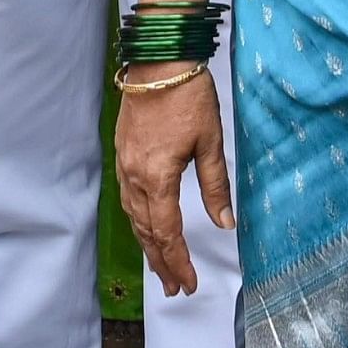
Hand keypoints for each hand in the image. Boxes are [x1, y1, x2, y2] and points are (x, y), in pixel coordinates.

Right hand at [113, 66, 234, 295]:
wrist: (159, 58)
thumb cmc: (188, 94)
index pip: (167, 233)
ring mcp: (125, 163)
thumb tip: (224, 222)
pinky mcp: (122, 152)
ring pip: (133, 216)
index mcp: (157, 176)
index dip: (178, 262)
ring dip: (147, 245)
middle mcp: (135, 175)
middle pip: (145, 231)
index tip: (188, 284)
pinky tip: (146, 225)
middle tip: (173, 288)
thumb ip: (215, 186)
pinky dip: (138, 220)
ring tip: (160, 266)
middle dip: (160, 262)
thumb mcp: (210, 141)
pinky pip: (127, 197)